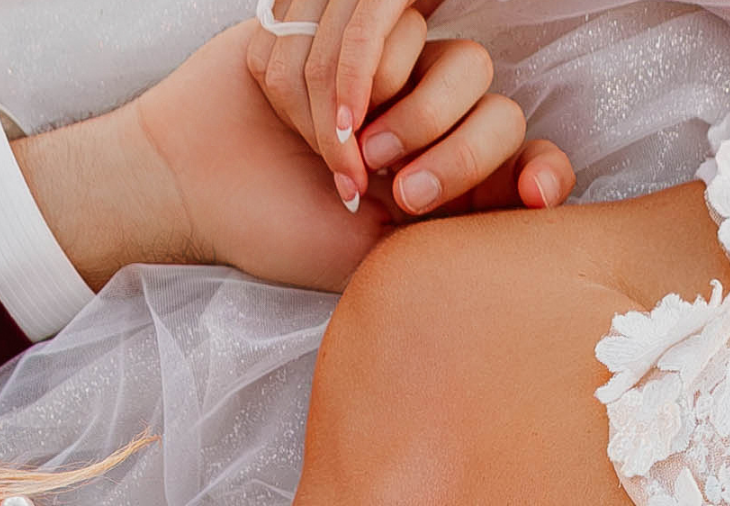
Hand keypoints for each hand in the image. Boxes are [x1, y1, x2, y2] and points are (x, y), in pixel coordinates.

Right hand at [13, 19, 566, 297]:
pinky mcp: (342, 20)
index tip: (533, 195)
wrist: (190, 188)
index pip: (521, 148)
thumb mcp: (378, 258)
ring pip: (433, 52)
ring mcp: (388, 64)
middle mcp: (426, 111)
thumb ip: (452, 236)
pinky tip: (295, 106)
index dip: (535, 167)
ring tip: (328, 151)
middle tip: (388, 185)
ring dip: (374, 111)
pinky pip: (373, 24)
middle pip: (487, 88)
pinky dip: (330, 75)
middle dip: (442, 142)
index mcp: (444, 172)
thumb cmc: (280, 231)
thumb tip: (539, 197)